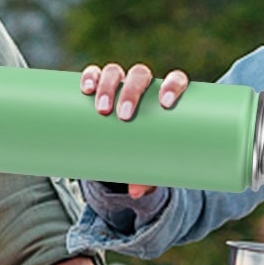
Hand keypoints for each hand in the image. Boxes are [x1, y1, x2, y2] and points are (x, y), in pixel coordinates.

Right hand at [79, 62, 189, 196]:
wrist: (123, 142)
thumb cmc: (144, 150)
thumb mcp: (150, 163)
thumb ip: (148, 176)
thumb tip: (136, 192)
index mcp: (164, 96)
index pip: (176, 80)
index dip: (173, 85)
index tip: (166, 103)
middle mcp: (143, 84)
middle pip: (140, 75)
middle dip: (132, 91)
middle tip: (124, 115)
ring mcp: (120, 82)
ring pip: (115, 72)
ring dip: (108, 86)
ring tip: (102, 110)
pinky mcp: (98, 86)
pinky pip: (93, 73)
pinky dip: (90, 77)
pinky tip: (87, 88)